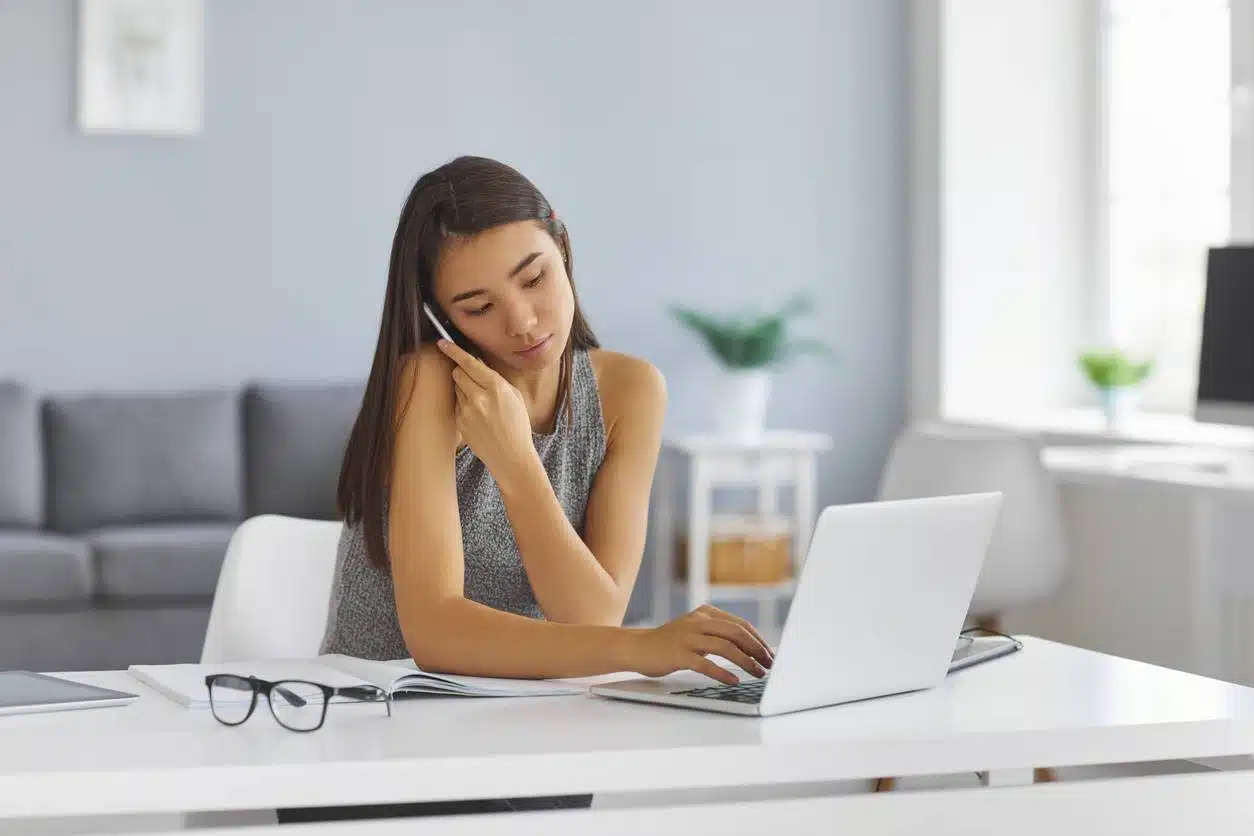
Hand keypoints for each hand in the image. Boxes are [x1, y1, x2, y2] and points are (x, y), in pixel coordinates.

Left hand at [437, 339, 535, 478]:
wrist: (511, 456)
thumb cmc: (517, 425)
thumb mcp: (514, 396)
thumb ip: (496, 379)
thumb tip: (479, 366)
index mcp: (496, 387)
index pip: (469, 363)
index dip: (454, 350)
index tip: (443, 342)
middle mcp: (479, 397)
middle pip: (458, 372)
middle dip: (463, 372)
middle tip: (474, 380)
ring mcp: (467, 410)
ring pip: (457, 388)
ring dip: (464, 389)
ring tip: (481, 404)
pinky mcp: (459, 422)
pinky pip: (457, 404)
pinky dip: (464, 405)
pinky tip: (478, 416)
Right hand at [624, 605, 775, 684]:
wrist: (638, 647)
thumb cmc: (670, 643)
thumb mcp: (695, 630)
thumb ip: (718, 633)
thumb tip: (750, 648)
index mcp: (705, 613)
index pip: (740, 624)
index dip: (758, 640)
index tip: (769, 654)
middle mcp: (698, 621)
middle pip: (736, 632)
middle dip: (757, 650)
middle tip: (769, 665)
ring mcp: (688, 637)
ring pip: (725, 647)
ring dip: (746, 662)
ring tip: (757, 674)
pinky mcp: (679, 654)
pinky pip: (706, 664)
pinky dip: (723, 673)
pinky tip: (734, 681)